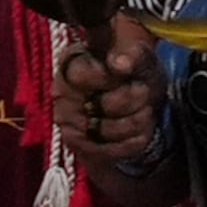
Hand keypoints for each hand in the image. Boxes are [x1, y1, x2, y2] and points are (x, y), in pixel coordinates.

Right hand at [52, 6, 163, 171]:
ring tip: (145, 110)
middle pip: (106, 105)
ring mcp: (68, 123)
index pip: (83, 76)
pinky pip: (111, 151)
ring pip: (110, 130)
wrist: (133, 99)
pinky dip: (133, 141)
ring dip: (138, 121)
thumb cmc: (132, 74)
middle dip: (135, 98)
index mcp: (70, 64)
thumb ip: (132, 55)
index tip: (129, 74)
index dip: (111, 78)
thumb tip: (121, 63)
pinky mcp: (80, 147)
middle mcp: (61, 95)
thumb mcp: (139, 57)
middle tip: (144, 91)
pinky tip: (141, 129)